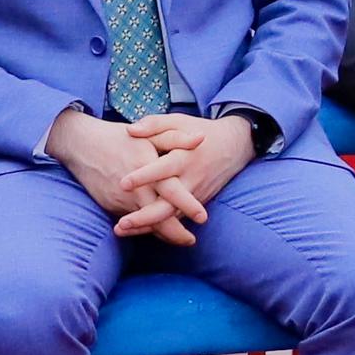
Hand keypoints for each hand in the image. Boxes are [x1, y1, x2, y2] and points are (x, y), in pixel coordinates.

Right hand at [48, 107, 197, 240]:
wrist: (81, 144)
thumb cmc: (120, 137)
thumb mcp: (149, 133)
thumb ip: (176, 138)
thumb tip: (201, 139)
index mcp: (148, 169)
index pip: (172, 192)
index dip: (188, 206)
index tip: (203, 218)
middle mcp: (135, 189)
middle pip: (158, 218)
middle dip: (176, 234)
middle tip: (191, 241)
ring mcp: (121, 200)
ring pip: (145, 223)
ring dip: (161, 233)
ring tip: (180, 238)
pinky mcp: (111, 205)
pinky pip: (131, 220)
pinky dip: (144, 226)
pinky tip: (157, 230)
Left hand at [130, 110, 256, 222]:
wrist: (234, 147)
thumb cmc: (200, 132)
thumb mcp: (179, 122)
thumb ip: (154, 124)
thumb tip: (130, 130)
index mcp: (185, 157)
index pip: (164, 169)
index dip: (145, 176)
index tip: (123, 184)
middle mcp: (191, 179)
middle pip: (169, 204)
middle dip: (145, 216)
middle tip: (122, 223)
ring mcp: (194, 195)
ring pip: (171, 217)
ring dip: (147, 226)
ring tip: (120, 230)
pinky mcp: (195, 203)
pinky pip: (175, 219)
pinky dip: (156, 227)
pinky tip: (134, 232)